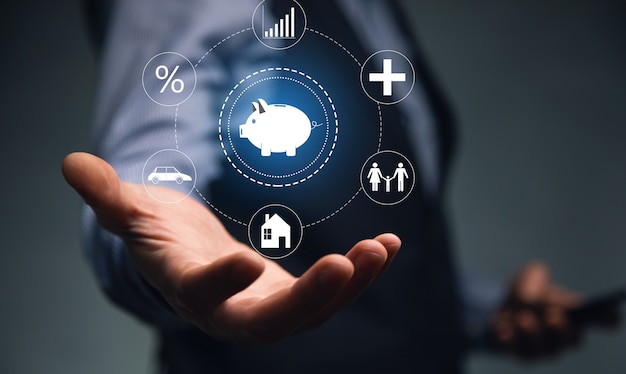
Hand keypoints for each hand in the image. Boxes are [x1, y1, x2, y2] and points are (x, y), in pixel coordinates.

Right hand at [62, 152, 400, 342]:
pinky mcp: (292, 297)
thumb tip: (71, 163)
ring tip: (380, 249)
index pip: (202, 294)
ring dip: (350, 285)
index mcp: (188, 288)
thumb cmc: (158, 233)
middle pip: (271, 320)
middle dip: (310, 298)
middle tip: (345, 263)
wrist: (188, 257)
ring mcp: (266, 307)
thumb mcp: (133, 211)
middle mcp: (230, 310)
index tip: (244, 262)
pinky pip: (332, 292)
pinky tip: (388, 247)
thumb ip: (109, 194)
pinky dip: (360, 273)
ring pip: (313, 312)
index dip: (220, 283)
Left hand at [488, 261, 618, 358]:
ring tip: (523, 317)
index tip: (611, 314)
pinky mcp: (518, 353)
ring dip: (533, 333)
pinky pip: (516, 352)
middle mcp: (563, 337)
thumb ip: (535, 278)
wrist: (501, 306)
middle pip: (571, 340)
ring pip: (543, 349)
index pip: (600, 320)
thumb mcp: (530, 276)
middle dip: (562, 327)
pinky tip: (503, 331)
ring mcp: (542, 349)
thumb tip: (530, 298)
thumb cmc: (526, 292)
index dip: (606, 318)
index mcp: (575, 315)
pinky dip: (510, 340)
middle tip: (552, 315)